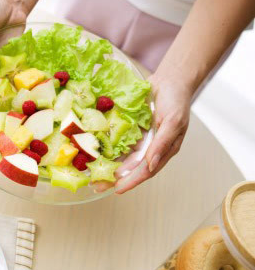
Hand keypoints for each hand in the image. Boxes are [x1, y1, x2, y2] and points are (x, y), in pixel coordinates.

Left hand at [94, 74, 191, 193]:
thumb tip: (151, 165)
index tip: (118, 189)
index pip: (146, 170)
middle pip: (131, 167)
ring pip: (122, 156)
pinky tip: (94, 153)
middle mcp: (150, 147)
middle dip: (115, 178)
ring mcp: (140, 138)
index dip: (132, 180)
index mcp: (163, 150)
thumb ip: (162, 144)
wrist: (170, 79)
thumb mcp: (173, 122)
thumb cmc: (176, 101)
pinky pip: (117, 140)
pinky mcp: (131, 128)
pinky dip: (107, 148)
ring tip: (92, 175)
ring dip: (108, 165)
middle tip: (98, 187)